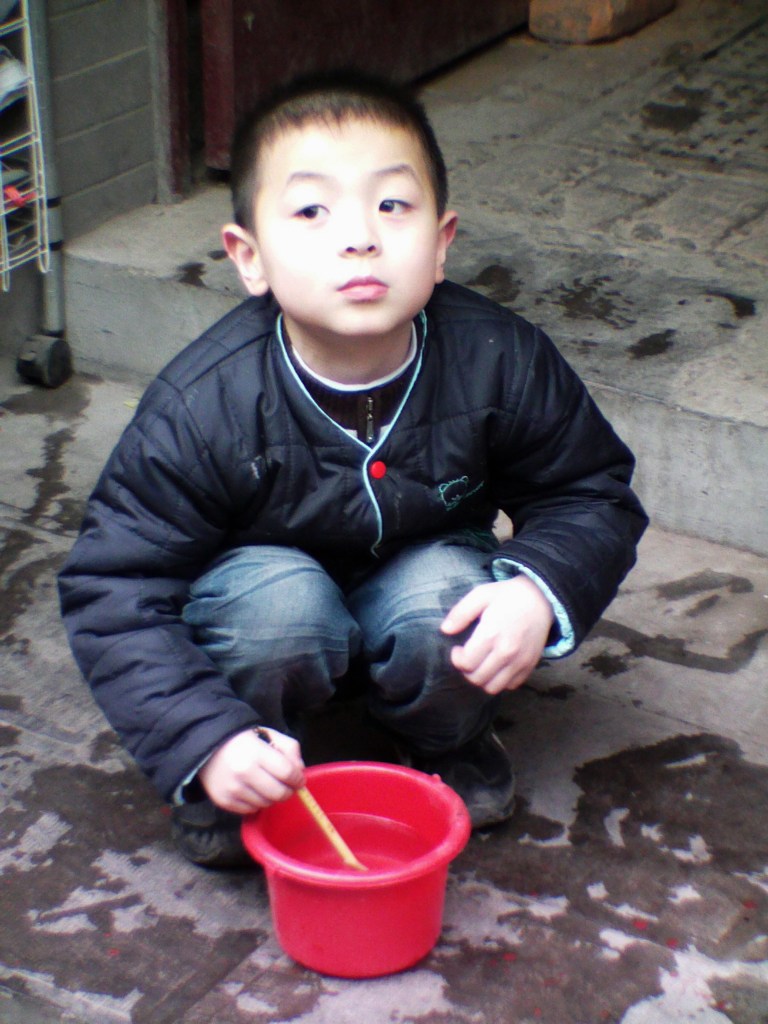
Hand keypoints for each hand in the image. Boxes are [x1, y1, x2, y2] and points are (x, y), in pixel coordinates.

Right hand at [198, 727, 304, 813]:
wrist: (210, 747)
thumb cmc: (245, 741)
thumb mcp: (270, 735)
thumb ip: (290, 749)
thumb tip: (300, 772)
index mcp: (256, 753)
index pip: (287, 773)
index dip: (298, 778)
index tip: (299, 779)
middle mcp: (243, 773)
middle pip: (279, 793)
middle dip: (288, 791)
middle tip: (286, 785)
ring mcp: (233, 789)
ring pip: (266, 804)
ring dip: (271, 797)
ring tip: (266, 785)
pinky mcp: (224, 802)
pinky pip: (251, 810)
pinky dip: (257, 802)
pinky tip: (253, 790)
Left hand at [440, 576, 553, 694]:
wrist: (542, 599)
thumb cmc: (508, 596)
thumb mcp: (481, 595)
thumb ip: (460, 613)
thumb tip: (445, 630)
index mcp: (491, 634)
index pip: (466, 663)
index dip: (457, 659)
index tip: (458, 649)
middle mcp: (506, 652)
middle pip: (477, 678)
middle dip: (466, 670)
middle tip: (468, 657)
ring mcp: (520, 662)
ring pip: (493, 687)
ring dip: (482, 679)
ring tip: (481, 664)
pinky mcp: (530, 666)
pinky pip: (510, 686)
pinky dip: (500, 680)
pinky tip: (497, 666)